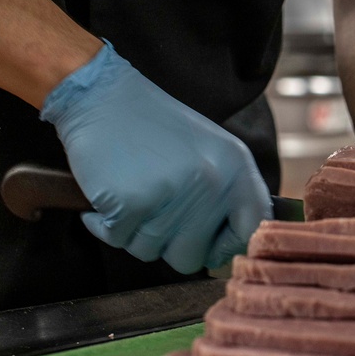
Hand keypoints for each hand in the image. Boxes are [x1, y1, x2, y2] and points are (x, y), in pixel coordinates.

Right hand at [40, 43, 271, 272]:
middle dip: (168, 244)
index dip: (227, 248)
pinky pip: (118, 240)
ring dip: (135, 232)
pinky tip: (109, 197)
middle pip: (193, 257)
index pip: (251, 231)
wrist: (103, 98)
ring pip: (151, 251)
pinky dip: (105, 226)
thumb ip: (227, 197)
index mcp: (237, 168)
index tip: (207, 245)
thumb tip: (233, 250)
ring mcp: (173, 193)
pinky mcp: (132, 202)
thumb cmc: (155, 129)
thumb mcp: (211, 152)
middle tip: (153, 213)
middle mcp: (212, 182)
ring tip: (133, 195)